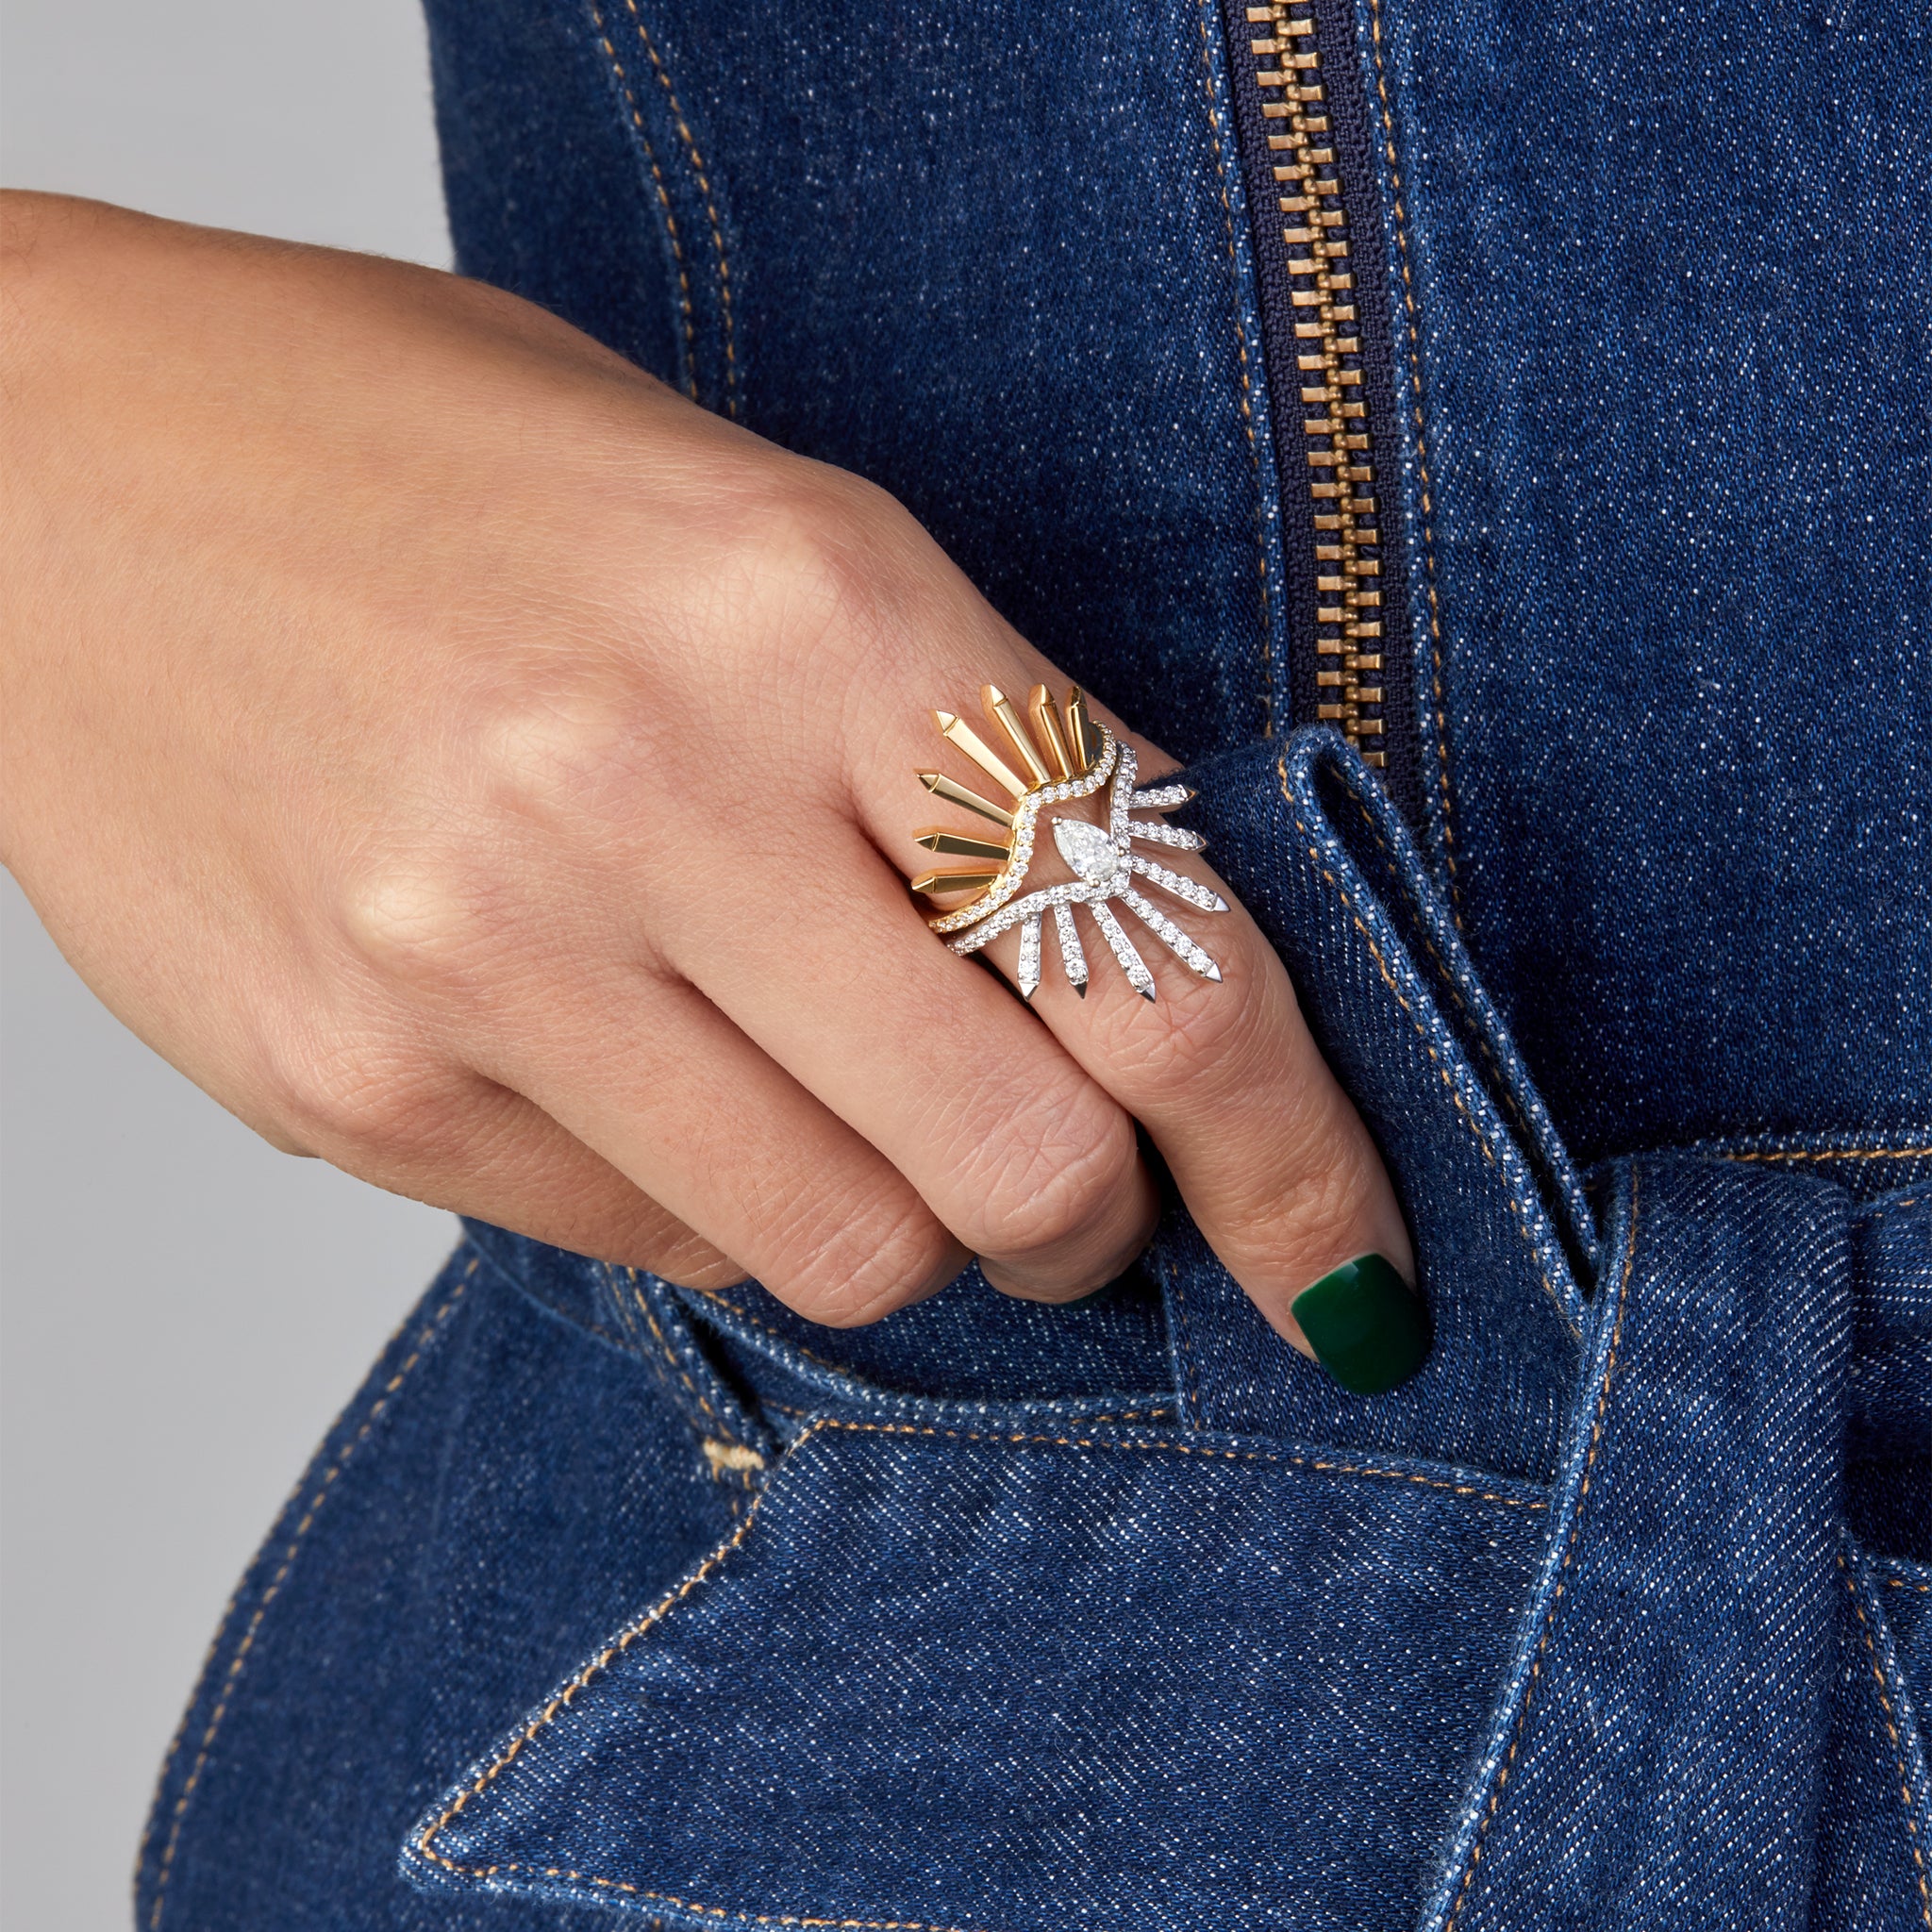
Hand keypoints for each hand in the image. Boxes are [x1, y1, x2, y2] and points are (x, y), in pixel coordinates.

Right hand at [0, 195, 1417, 1380]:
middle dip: (1093, 1219)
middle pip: (1020, 1163)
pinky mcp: (357, 1085)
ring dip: (904, 1225)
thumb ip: (966, 753)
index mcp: (812, 601)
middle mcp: (649, 787)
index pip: (1154, 954)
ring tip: (845, 1106)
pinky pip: (650, 1247)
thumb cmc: (434, 467)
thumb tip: (1140, 968)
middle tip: (1078, 1189)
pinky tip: (658, 1073)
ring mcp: (484, 957)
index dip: (1293, 1148)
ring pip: (840, 1250)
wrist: (45, 473)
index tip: (1341, 1256)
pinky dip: (716, 1200)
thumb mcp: (762, 530)